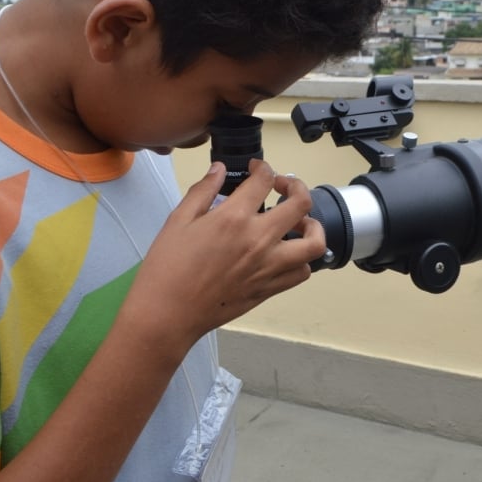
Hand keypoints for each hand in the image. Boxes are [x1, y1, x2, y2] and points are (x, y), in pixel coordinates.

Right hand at [123, 159, 324, 355]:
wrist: (167, 314)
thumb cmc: (167, 267)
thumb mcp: (178, 220)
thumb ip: (202, 191)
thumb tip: (220, 169)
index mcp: (234, 218)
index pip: (264, 180)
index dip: (263, 167)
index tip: (256, 169)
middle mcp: (259, 240)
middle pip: (301, 204)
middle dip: (296, 186)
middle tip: (283, 187)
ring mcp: (269, 266)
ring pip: (314, 242)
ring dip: (311, 226)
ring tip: (297, 222)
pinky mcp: (270, 289)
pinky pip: (302, 272)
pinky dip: (302, 259)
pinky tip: (287, 252)